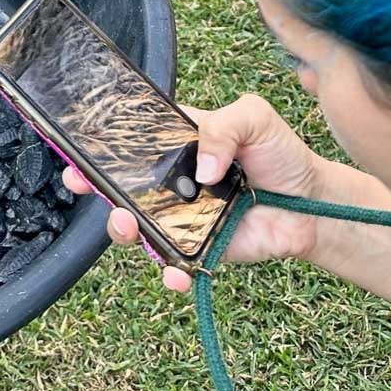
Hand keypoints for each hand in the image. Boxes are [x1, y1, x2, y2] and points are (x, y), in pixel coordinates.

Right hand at [62, 94, 329, 290]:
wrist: (313, 204)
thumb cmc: (280, 152)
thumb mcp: (254, 118)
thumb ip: (223, 128)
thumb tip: (201, 170)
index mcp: (179, 142)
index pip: (133, 139)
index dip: (102, 143)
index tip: (77, 147)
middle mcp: (173, 179)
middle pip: (123, 184)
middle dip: (96, 186)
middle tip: (83, 183)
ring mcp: (183, 216)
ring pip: (139, 225)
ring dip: (124, 228)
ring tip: (127, 225)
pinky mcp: (200, 248)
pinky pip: (173, 263)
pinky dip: (169, 272)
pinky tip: (173, 272)